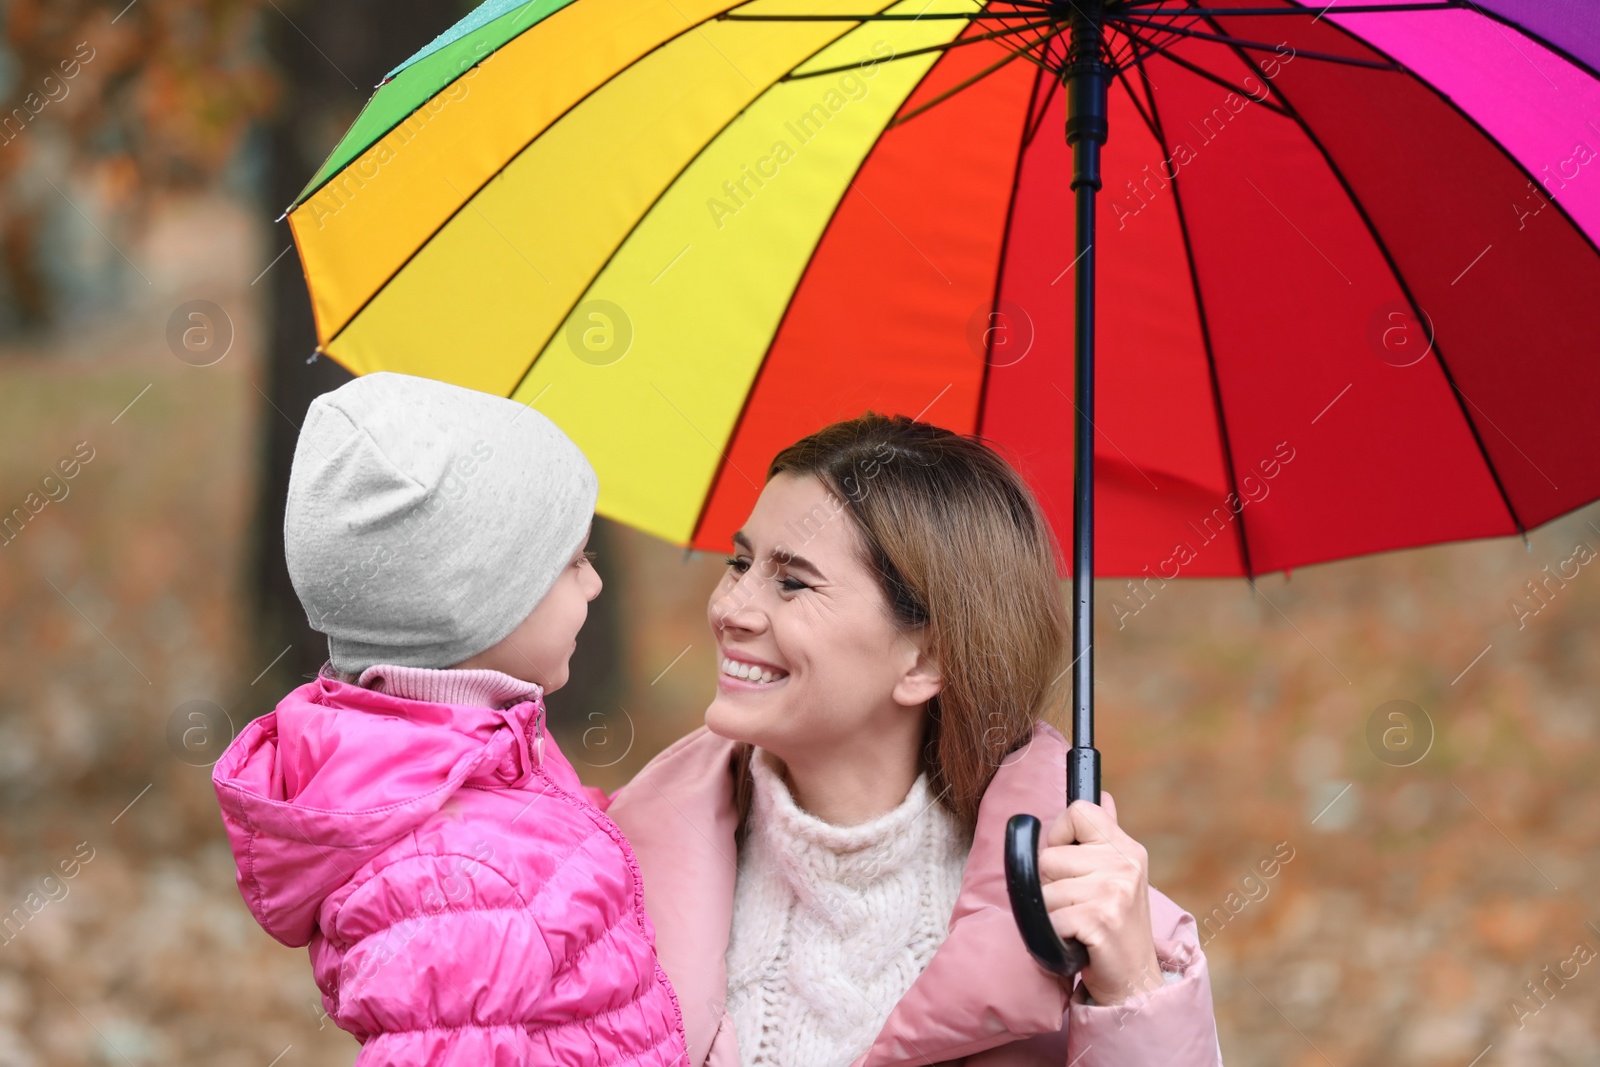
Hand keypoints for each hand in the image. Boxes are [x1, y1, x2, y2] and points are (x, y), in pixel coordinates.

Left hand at [1038, 791, 1164, 1005]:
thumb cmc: (1116, 927)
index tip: (1070, 863)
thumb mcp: (1119, 875)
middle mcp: (1125, 864)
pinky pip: (1050, 917)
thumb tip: (1101, 795)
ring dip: (1052, 914)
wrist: (1134, 982)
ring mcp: (1114, 892)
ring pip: (1045, 890)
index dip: (1059, 835)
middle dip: (1051, 885)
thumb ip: (1104, 835)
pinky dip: (1055, 935)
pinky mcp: (1101, 920)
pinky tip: (1078, 941)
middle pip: (1049, 856)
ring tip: (1078, 925)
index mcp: (1127, 848)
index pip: (1077, 811)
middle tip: (1078, 906)